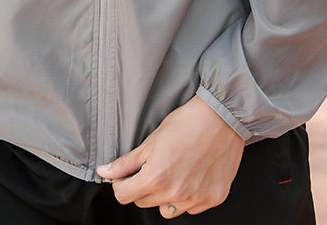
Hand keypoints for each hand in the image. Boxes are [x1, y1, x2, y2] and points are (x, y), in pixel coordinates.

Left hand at [97, 95, 244, 217]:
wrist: (222, 116)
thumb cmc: (186, 122)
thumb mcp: (151, 140)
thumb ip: (126, 162)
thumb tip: (104, 172)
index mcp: (155, 178)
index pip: (124, 196)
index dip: (121, 184)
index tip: (127, 175)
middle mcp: (175, 194)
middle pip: (144, 202)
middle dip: (143, 186)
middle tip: (155, 165)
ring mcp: (195, 199)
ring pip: (167, 210)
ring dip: (165, 196)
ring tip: (174, 171)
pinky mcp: (213, 199)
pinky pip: (190, 208)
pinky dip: (188, 197)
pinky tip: (192, 175)